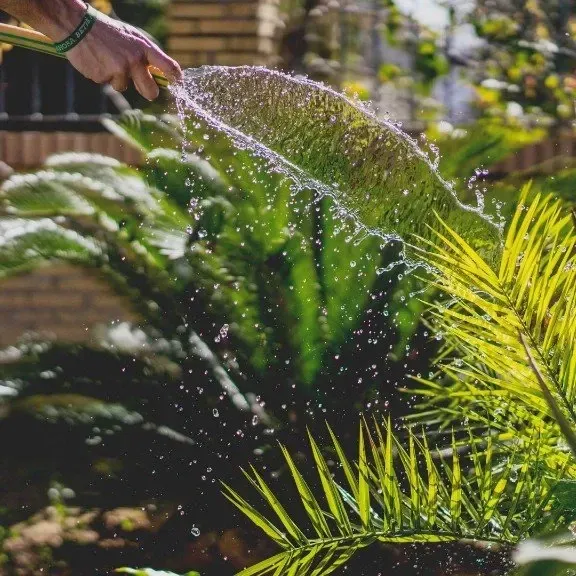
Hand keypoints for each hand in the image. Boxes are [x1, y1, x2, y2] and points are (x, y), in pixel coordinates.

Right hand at [65, 10, 180, 99]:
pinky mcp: (104, 75)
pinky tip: (96, 61)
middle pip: (151, 91)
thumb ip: (145, 55)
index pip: (168, 66)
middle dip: (149, 93)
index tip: (178, 83)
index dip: (175, 77)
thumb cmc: (108, 32)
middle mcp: (135, 59)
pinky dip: (102, 75)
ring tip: (107, 60)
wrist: (78, 25)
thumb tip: (157, 74)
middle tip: (146, 90)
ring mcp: (119, 69)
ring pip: (124, 87)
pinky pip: (107, 83)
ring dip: (117, 78)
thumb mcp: (131, 37)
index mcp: (144, 48)